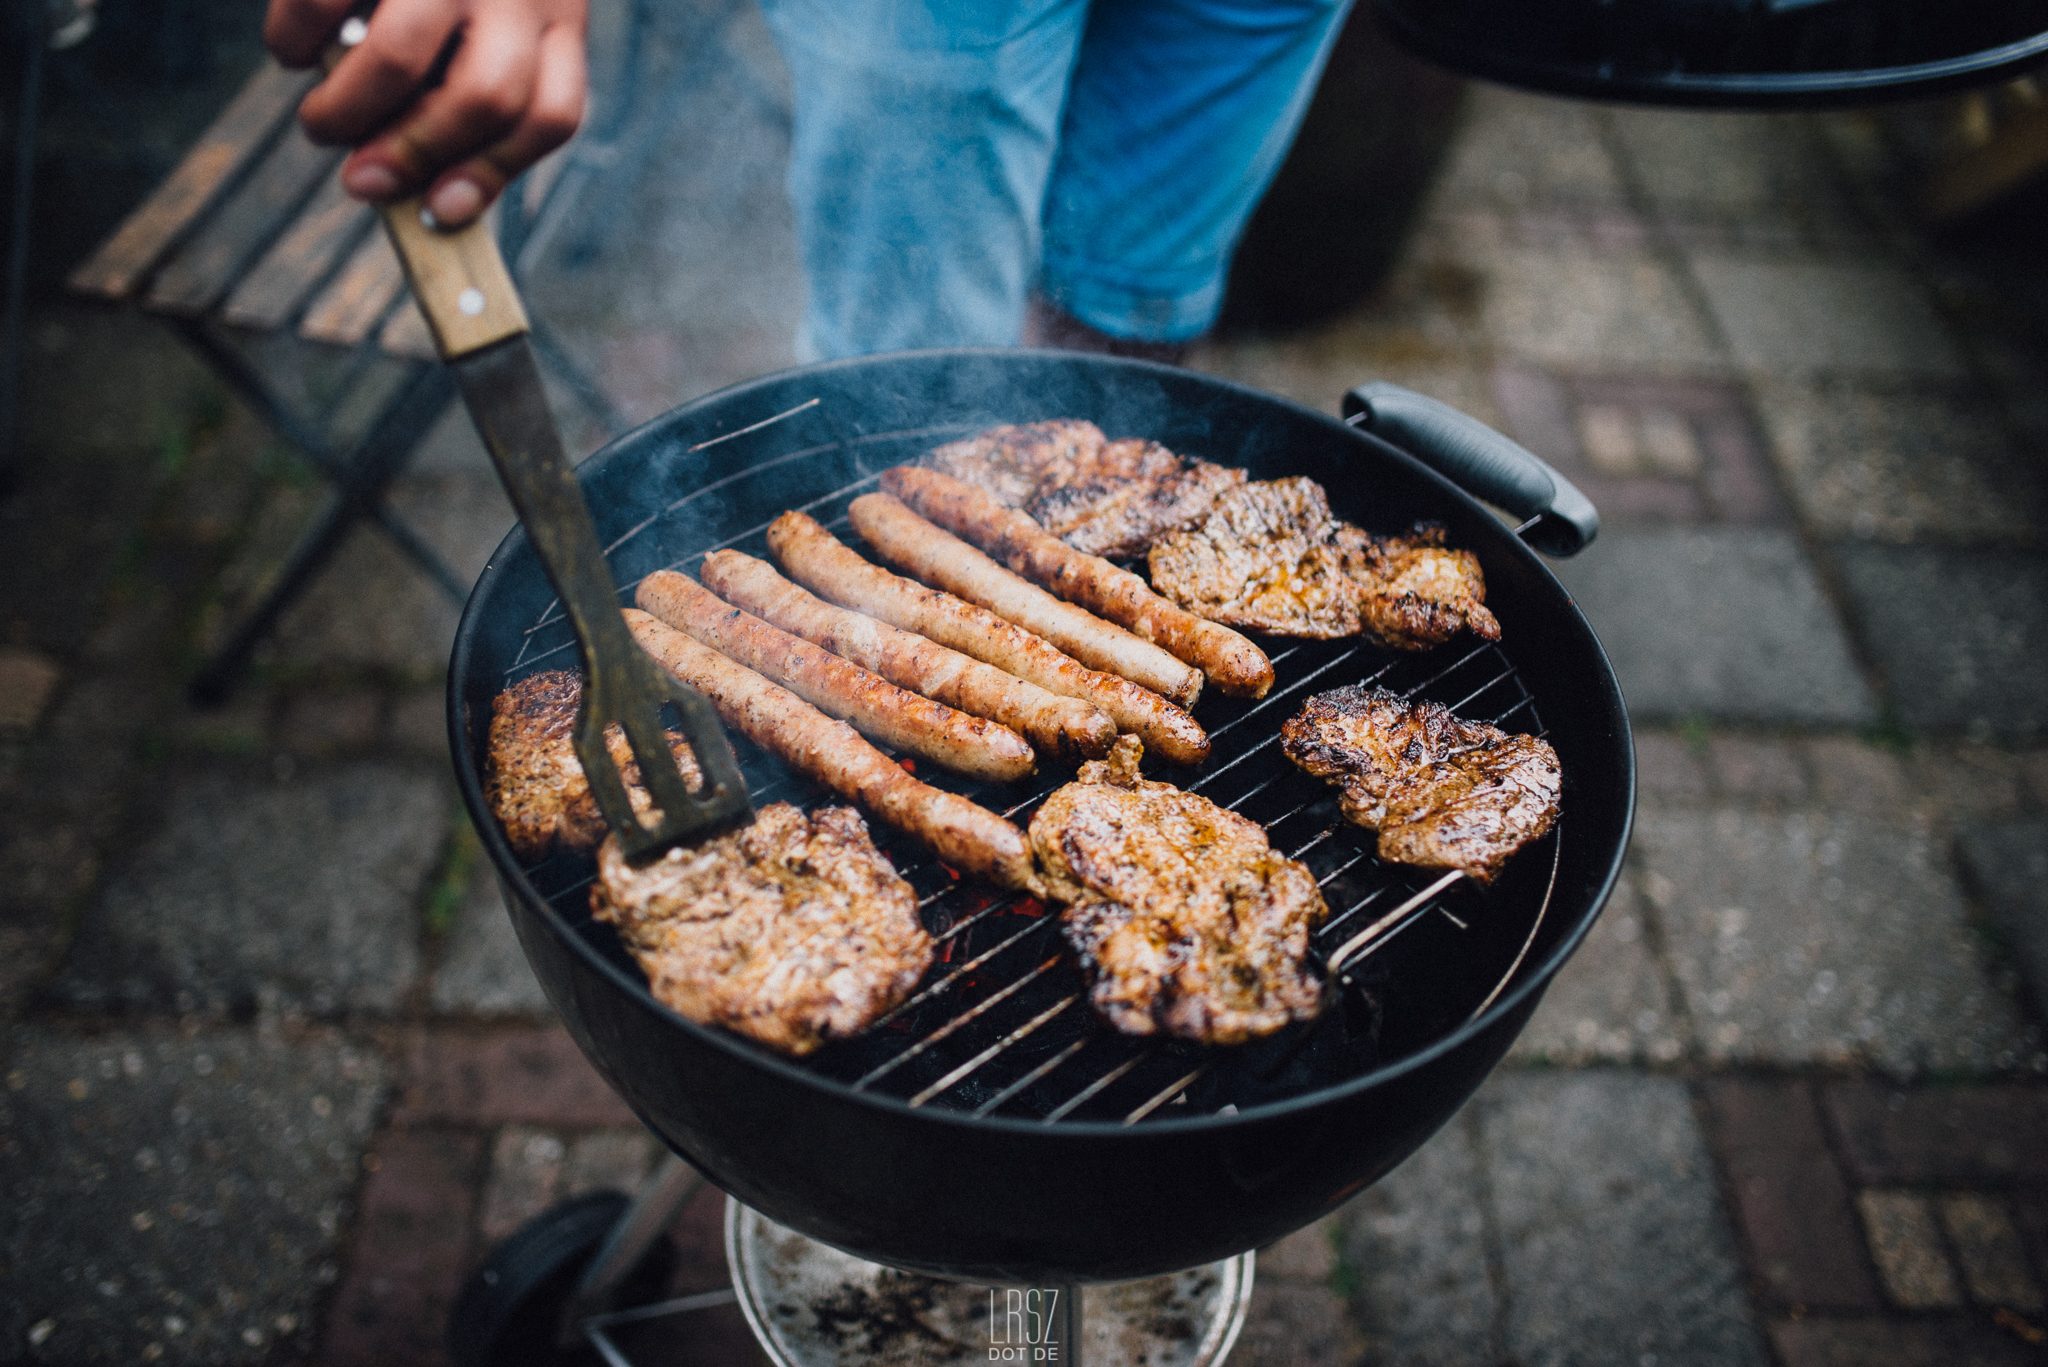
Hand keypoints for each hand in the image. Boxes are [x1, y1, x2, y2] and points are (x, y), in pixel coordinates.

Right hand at [264, 0, 587, 227]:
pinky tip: (290, 50)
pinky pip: (323, 2)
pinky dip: (293, 40)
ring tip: (320, 125)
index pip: (552, 112)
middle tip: (361, 180)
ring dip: (346, 113)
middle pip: (486, 98)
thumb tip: (429, 193)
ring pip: (402, 60)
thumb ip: (481, 78)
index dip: (495, 173)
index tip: (440, 210)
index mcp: (560, 9)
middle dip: (414, 154)